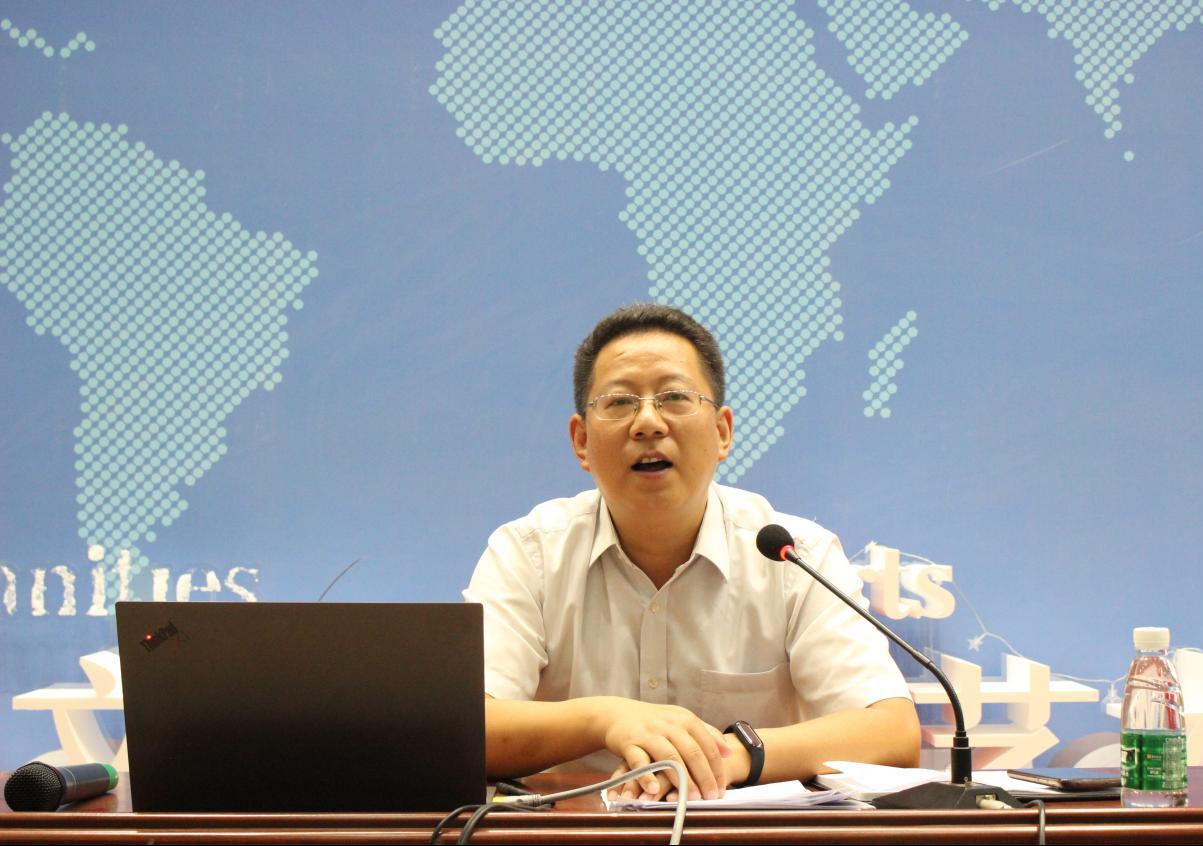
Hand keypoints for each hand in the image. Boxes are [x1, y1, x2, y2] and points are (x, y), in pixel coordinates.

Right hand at [594, 698, 731, 800]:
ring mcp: (648, 733)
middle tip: (710, 797)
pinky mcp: (629, 742)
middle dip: (704, 777)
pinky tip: (654, 789)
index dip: (717, 768)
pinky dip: (647, 775)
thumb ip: (706, 733)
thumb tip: (729, 751)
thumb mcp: (681, 720)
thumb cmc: (655, 721)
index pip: (707, 744)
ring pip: (669, 756)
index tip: (722, 789)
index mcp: (685, 719)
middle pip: (692, 752)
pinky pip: (639, 761)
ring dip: (681, 779)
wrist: (617, 713)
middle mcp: (668, 725)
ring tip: (690, 798)